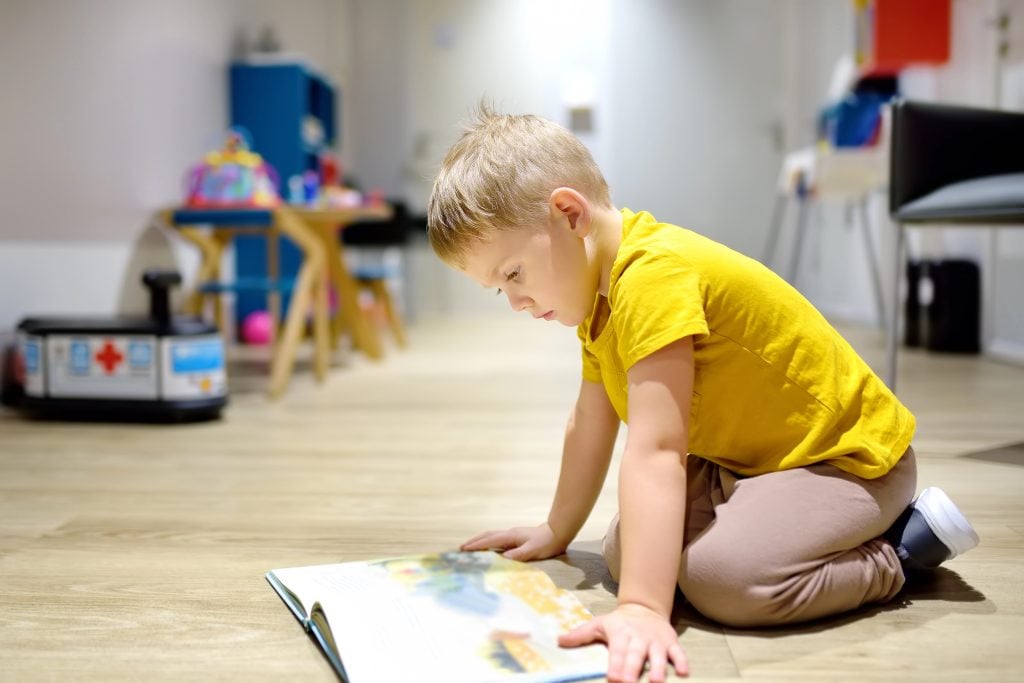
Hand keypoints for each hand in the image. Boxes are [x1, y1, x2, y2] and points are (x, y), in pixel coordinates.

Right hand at [460, 523, 565, 560]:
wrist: (558, 532)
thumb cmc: (547, 543)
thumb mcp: (533, 550)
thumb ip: (519, 554)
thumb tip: (503, 558)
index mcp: (511, 536)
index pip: (490, 540)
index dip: (477, 545)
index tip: (464, 549)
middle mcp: (509, 534)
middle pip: (487, 535)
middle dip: (474, 541)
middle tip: (461, 548)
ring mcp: (512, 535)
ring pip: (492, 537)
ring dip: (480, 541)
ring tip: (470, 548)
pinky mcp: (516, 539)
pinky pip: (497, 540)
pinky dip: (488, 543)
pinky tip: (487, 549)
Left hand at [559, 603, 687, 682]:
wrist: (645, 607)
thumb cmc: (618, 623)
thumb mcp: (598, 624)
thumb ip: (580, 635)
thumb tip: (558, 641)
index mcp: (620, 634)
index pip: (617, 651)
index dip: (615, 664)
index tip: (612, 678)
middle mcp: (639, 638)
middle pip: (636, 655)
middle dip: (633, 669)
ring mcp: (656, 641)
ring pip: (658, 655)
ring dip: (658, 668)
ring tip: (656, 681)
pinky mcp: (671, 642)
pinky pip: (679, 652)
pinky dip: (682, 661)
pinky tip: (684, 672)